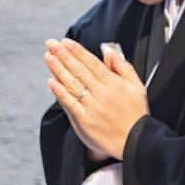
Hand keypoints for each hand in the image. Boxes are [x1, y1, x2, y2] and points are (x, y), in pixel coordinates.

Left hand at [45, 38, 149, 160]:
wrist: (136, 142)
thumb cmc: (136, 114)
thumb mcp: (137, 86)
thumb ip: (123, 67)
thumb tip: (108, 51)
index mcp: (114, 83)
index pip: (91, 63)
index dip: (77, 51)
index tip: (65, 42)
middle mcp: (102, 93)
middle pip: (79, 70)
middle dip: (63, 55)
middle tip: (51, 44)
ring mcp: (92, 107)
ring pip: (72, 84)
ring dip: (59, 69)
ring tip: (48, 57)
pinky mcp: (84, 121)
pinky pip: (70, 103)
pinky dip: (60, 92)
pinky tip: (51, 81)